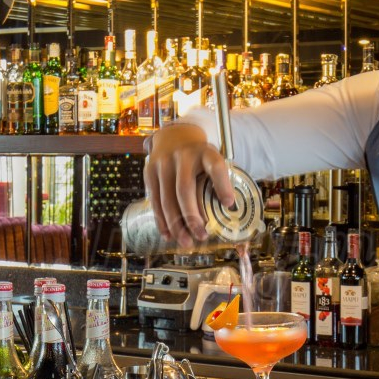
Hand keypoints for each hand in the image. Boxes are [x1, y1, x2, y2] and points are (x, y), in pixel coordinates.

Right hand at [142, 124, 235, 246]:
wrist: (173, 137)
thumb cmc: (199, 157)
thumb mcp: (212, 160)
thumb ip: (217, 181)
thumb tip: (227, 213)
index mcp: (205, 152)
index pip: (215, 167)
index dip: (222, 185)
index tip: (228, 204)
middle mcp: (183, 156)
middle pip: (185, 190)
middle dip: (192, 217)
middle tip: (202, 236)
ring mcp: (163, 163)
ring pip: (167, 199)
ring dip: (176, 224)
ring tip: (186, 242)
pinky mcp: (150, 171)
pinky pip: (154, 200)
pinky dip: (161, 220)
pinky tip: (168, 234)